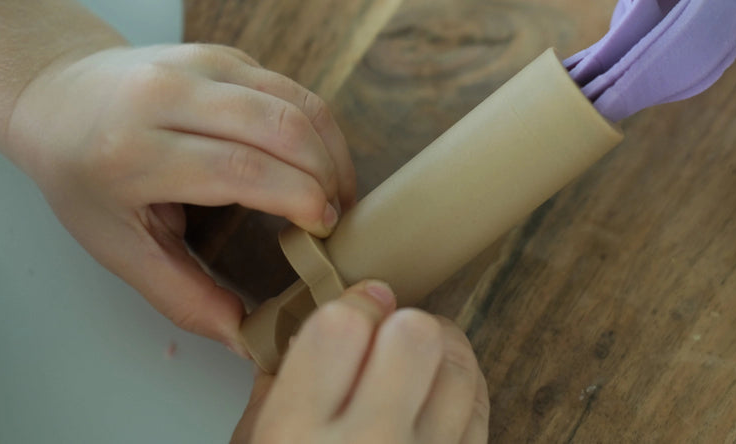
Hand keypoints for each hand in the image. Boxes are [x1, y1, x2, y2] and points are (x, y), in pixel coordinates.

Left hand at [5, 43, 355, 350]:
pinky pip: (292, 88)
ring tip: (336, 192)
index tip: (322, 228)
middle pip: (280, 129)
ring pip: (296, 101)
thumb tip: (244, 339)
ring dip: (331, 150)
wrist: (60, 97)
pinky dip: (318, 128)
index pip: (240, 169)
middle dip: (325, 176)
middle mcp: (168, 94)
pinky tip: (317, 162)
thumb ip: (182, 295)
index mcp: (134, 150)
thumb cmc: (86, 179)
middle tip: (335, 217)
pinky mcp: (225, 55)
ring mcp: (200, 65)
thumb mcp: (119, 247)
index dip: (297, 198)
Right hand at [232, 280, 489, 443]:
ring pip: (457, 363)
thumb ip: (280, 383)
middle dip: (401, 323)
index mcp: (299, 432)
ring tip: (414, 364)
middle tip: (387, 335)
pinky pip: (480, 404)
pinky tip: (435, 392)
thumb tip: (313, 319)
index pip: (344, 324)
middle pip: (415, 333)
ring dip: (438, 350)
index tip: (357, 306)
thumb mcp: (255, 442)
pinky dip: (462, 388)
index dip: (354, 304)